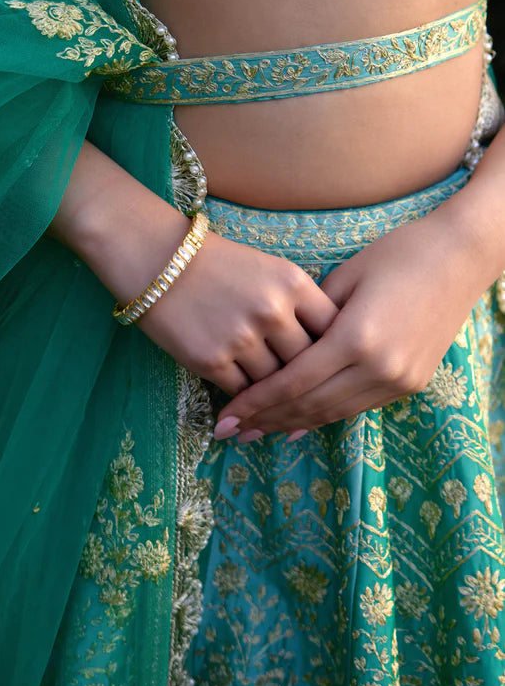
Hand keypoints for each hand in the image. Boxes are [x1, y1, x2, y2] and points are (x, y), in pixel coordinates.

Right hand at [137, 229, 338, 397]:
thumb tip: (330, 348)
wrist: (158, 260)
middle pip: (306, 362)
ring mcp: (242, 338)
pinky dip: (247, 398)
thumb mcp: (271, 270)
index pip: (332, 331)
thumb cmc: (219, 265)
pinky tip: (248, 397)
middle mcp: (272, 311)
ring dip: (275, 392)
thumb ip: (302, 305)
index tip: (332, 363)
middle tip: (308, 392)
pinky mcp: (211, 360)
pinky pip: (243, 392)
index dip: (334, 350)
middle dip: (306, 378)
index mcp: (294, 284)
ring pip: (275, 383)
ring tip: (277, 400)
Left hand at [215, 207, 493, 439]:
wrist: (459, 258)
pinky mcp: (411, 384)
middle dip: (266, 421)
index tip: (225, 415)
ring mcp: (399, 380)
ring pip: (333, 413)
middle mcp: (379, 368)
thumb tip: (275, 347)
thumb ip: (309, 317)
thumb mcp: (344, 276)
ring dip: (292, 424)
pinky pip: (356, 407)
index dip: (256, 402)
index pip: (293, 382)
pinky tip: (297, 424)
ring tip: (256, 431)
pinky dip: (324, 416)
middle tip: (231, 430)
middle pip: (310, 405)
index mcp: (357, 338)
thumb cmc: (397, 254)